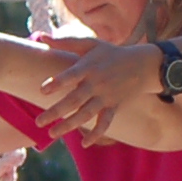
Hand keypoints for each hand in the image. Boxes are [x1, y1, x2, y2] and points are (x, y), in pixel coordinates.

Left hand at [34, 40, 159, 143]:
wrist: (142, 65)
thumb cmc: (110, 53)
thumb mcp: (90, 44)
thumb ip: (65, 42)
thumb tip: (41, 36)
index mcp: (89, 67)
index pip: (71, 76)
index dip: (58, 83)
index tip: (43, 90)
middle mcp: (96, 84)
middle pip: (75, 100)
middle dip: (56, 112)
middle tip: (38, 123)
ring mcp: (106, 97)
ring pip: (86, 114)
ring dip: (69, 125)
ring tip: (52, 133)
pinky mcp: (114, 106)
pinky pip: (105, 122)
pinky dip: (97, 134)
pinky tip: (85, 144)